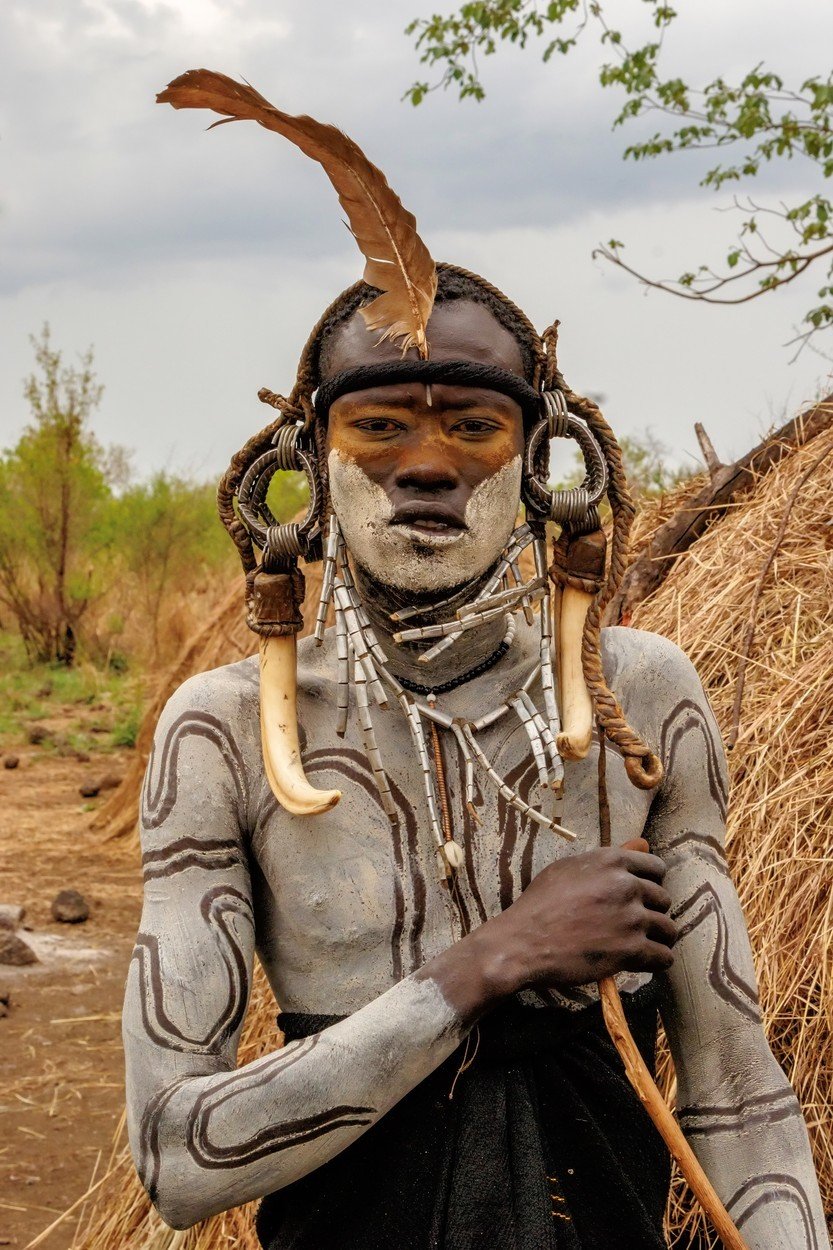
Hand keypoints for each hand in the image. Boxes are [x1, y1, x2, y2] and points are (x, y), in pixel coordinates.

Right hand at [476, 838, 675, 999]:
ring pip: (668, 929)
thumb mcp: (568, 869)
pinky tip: (641, 960)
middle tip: (633, 923)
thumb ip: (607, 859)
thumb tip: (643, 843)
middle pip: (664, 899)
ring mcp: (631, 918)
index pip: (656, 868)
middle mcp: (626, 885)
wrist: (524, 941)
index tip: (641, 897)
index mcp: (611, 861)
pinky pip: (664, 957)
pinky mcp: (631, 950)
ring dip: (658, 938)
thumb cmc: (540, 903)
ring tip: (642, 944)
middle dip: (652, 912)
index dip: (651, 884)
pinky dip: (656, 961)